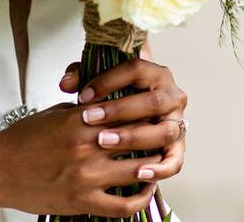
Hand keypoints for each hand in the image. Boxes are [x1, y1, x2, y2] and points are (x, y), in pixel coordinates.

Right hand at [0, 103, 158, 216]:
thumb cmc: (22, 139)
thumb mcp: (54, 114)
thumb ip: (84, 112)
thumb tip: (109, 108)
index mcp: (81, 120)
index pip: (127, 112)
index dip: (147, 112)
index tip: (156, 113)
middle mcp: (87, 146)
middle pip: (138, 139)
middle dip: (156, 137)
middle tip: (168, 136)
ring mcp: (86, 176)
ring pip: (138, 171)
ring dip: (154, 167)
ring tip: (161, 163)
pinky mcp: (82, 201)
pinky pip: (123, 206)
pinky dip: (141, 199)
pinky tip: (146, 190)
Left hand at [60, 59, 186, 183]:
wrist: (136, 108)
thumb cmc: (114, 94)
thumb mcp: (98, 80)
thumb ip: (81, 76)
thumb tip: (65, 84)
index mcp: (154, 72)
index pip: (134, 70)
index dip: (107, 81)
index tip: (82, 96)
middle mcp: (172, 95)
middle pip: (152, 101)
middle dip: (119, 111)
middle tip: (90, 120)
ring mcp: (177, 121)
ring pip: (164, 131)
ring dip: (134, 138)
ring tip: (105, 142)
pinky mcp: (177, 146)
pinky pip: (174, 160)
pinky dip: (160, 168)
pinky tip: (139, 174)